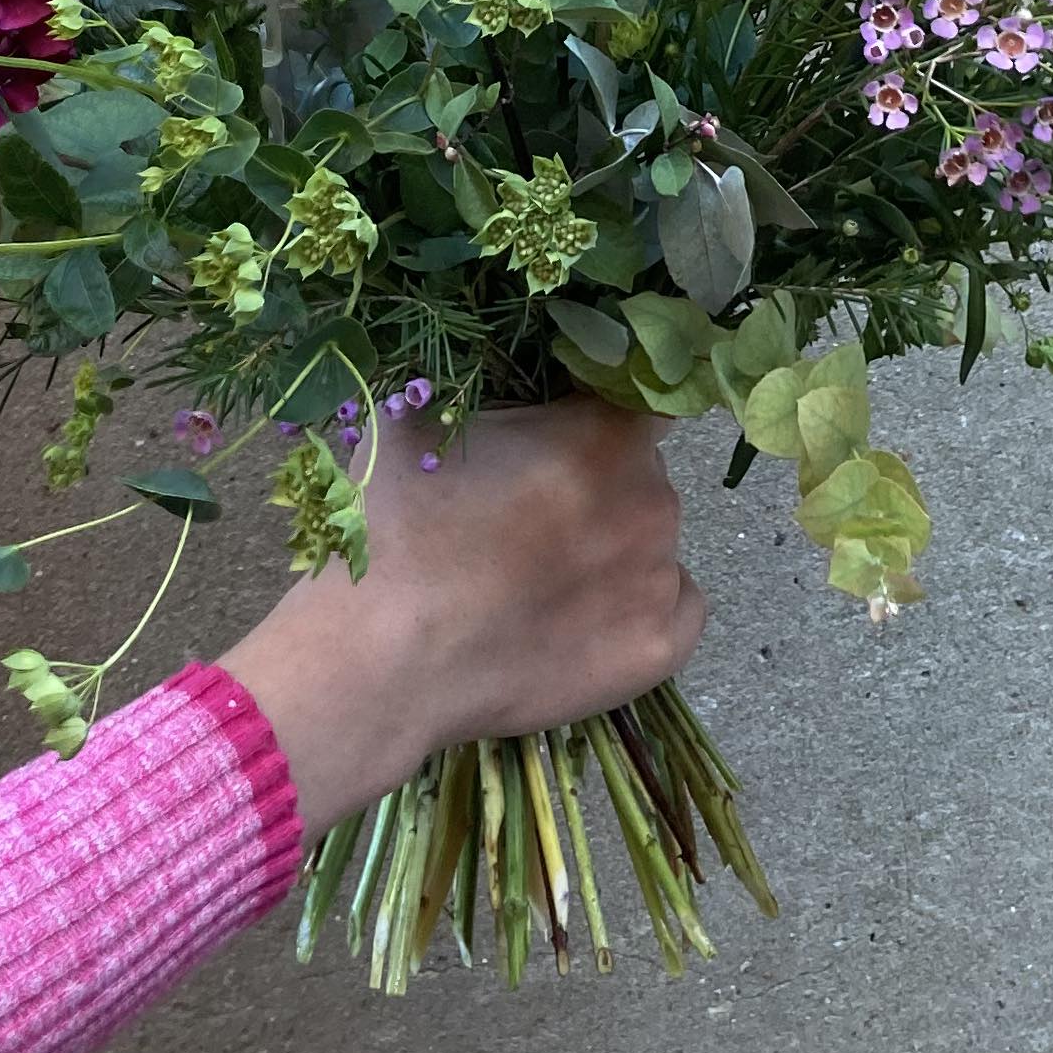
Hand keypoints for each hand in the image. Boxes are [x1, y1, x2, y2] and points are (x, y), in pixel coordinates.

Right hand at [218, 396, 705, 836]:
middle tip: (525, 522)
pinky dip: (639, 608)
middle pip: (638, 475)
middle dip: (594, 486)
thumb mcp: (424, 417)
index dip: (592, 419)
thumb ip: (490, 399)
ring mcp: (660, 579)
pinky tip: (581, 622)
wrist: (377, 656)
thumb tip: (508, 397)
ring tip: (538, 585)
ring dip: (611, 548)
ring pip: (650, 543)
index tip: (553, 444)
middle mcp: (652, 498)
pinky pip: (675, 610)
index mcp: (603, 432)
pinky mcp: (658, 650)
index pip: (634, 400)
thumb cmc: (390, 527)